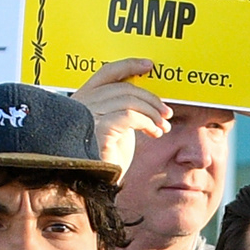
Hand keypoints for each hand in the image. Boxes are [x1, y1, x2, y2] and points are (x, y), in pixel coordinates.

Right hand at [74, 57, 174, 175]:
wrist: (95, 184)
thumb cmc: (106, 157)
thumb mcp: (116, 126)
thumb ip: (123, 108)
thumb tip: (149, 98)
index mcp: (84, 98)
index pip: (107, 73)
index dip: (129, 65)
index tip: (149, 65)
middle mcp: (81, 103)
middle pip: (124, 87)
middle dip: (150, 99)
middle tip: (167, 113)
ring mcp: (87, 115)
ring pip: (129, 100)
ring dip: (152, 112)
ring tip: (163, 126)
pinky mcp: (97, 130)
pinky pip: (129, 116)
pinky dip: (147, 122)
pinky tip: (155, 132)